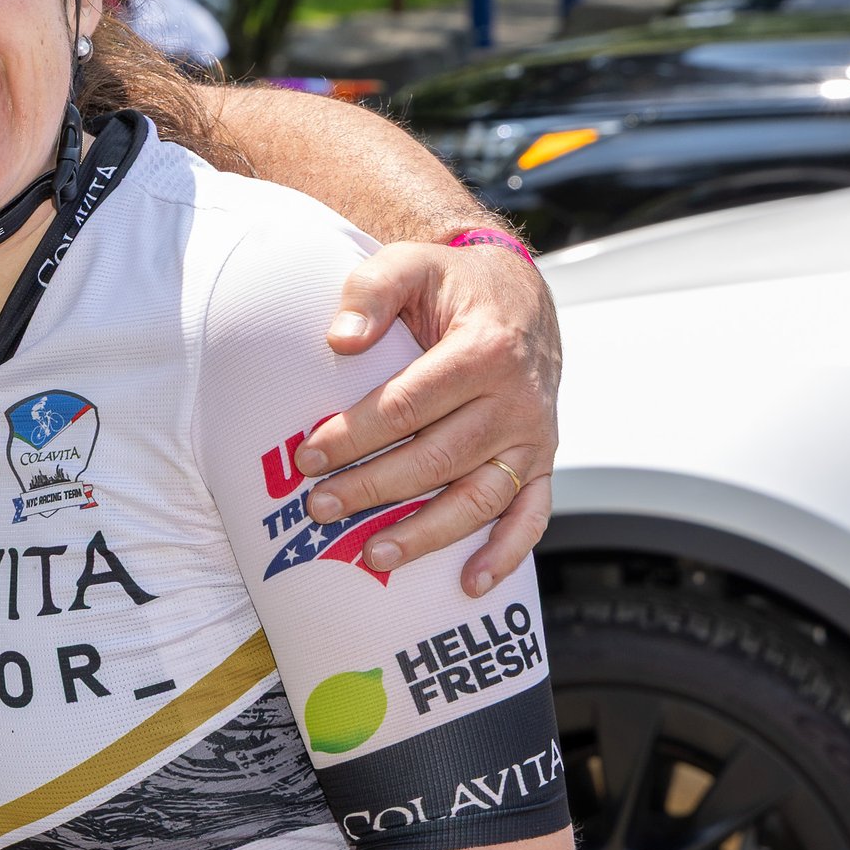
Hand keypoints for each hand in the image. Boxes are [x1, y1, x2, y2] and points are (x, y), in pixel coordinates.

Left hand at [295, 243, 558, 596]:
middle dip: (373, 489)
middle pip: (437, 458)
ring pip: (479, 498)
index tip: (307, 457)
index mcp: (484, 351)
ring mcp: (534, 437)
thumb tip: (338, 341)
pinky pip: (531, 516)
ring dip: (427, 533)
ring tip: (373, 555)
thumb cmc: (451, 284)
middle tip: (319, 509)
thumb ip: (370, 293)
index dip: (354, 435)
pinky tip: (469, 584)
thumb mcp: (409, 265)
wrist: (516, 295)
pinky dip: (505, 553)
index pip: (407, 406)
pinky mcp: (543, 461)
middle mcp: (517, 401)